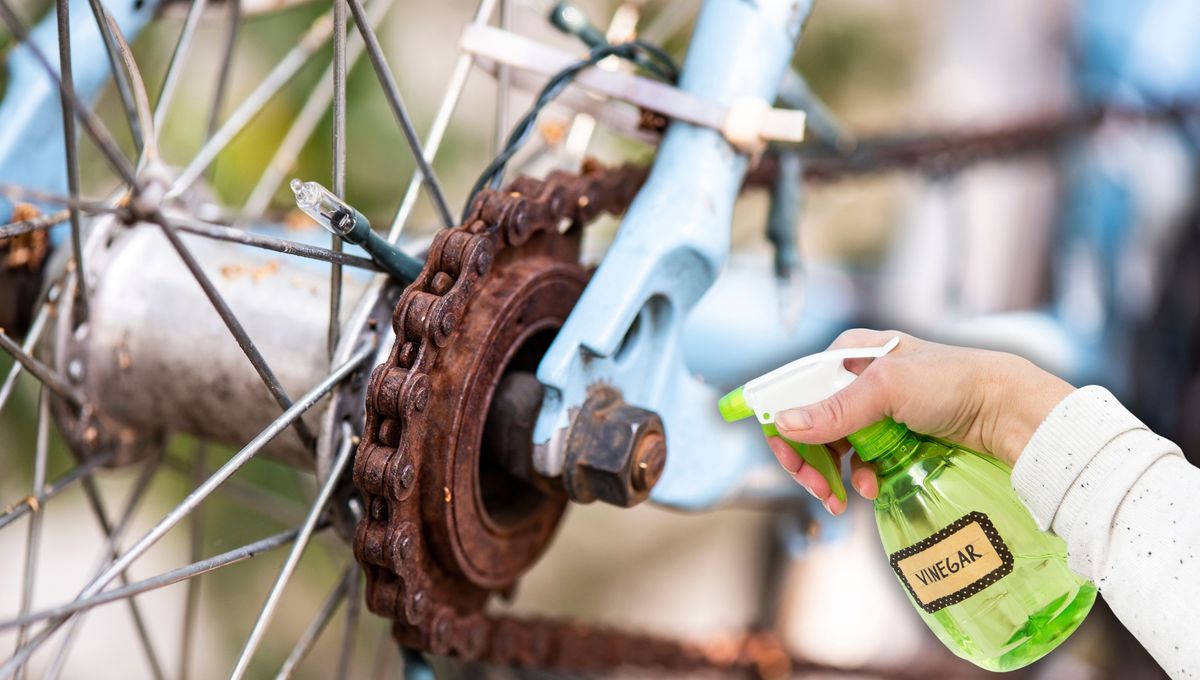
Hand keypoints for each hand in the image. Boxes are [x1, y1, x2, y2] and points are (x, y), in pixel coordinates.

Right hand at [768, 329, 1073, 514]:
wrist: (1009, 412)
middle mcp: (859, 380)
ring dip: (832, 475)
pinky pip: (859, 462)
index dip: (785, 424)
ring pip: (832, 448)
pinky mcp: (893, 439)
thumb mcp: (888, 389)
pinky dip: (858, 478)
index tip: (788, 456)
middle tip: (817, 487)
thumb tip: (783, 423)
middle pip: (810, 424)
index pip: (797, 390)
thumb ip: (834, 409)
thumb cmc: (955, 382)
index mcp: (850, 355)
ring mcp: (876, 412)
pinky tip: (869, 487)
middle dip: (808, 459)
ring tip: (843, 497)